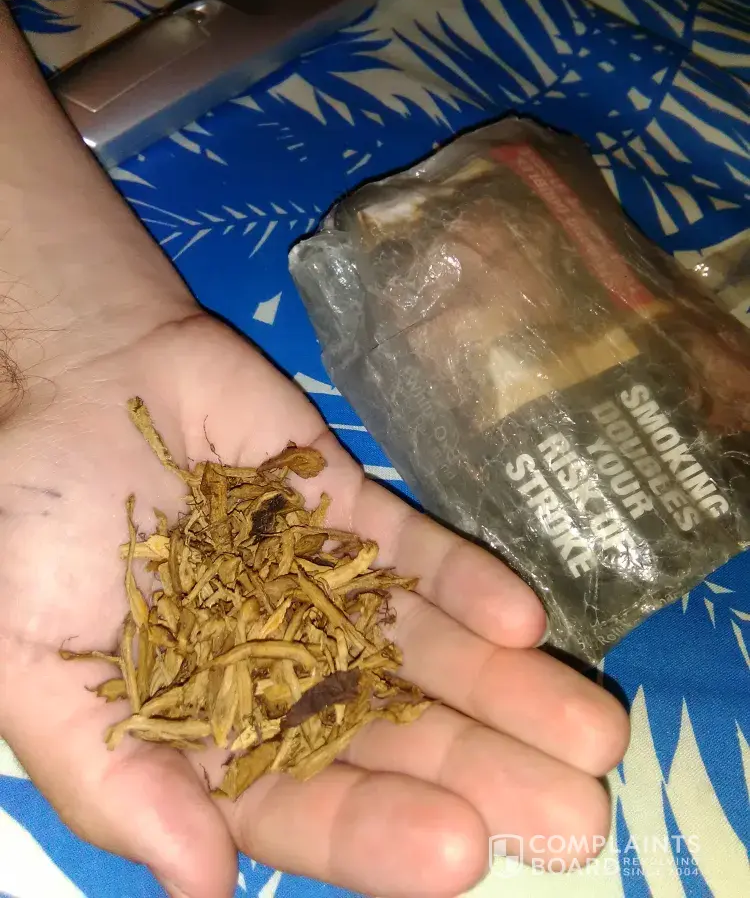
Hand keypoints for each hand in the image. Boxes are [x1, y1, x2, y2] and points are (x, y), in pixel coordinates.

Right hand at [0, 310, 628, 897]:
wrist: (64, 385)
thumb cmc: (25, 527)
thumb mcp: (28, 666)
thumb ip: (111, 775)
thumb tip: (201, 886)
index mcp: (204, 727)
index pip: (299, 799)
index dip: (373, 831)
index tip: (457, 852)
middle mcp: (279, 668)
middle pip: (388, 732)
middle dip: (479, 772)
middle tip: (577, 816)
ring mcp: (323, 586)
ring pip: (422, 649)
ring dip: (505, 688)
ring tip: (591, 731)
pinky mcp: (349, 510)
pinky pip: (415, 552)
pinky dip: (468, 583)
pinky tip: (525, 622)